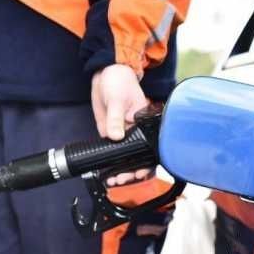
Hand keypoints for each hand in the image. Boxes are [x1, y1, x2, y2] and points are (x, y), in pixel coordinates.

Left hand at [91, 64, 152, 186]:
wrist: (105, 74)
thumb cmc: (119, 81)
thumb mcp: (117, 100)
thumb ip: (116, 119)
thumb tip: (115, 136)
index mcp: (144, 122)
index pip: (149, 146)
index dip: (145, 163)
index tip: (138, 173)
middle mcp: (136, 129)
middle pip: (137, 155)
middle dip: (130, 171)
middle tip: (121, 179)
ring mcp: (123, 132)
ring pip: (124, 156)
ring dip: (120, 169)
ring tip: (113, 180)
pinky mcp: (110, 131)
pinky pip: (111, 149)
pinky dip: (109, 161)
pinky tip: (105, 171)